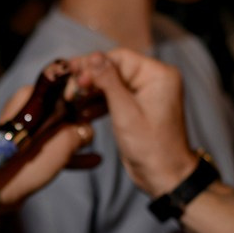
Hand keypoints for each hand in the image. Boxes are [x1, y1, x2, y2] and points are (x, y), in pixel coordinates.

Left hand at [0, 64, 98, 208]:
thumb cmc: (25, 164)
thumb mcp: (61, 144)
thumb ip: (80, 132)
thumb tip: (88, 131)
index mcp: (32, 97)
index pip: (65, 85)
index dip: (85, 94)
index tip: (101, 102)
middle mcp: (29, 108)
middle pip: (65, 108)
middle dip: (83, 119)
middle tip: (102, 126)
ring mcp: (28, 128)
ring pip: (61, 128)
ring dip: (79, 138)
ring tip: (95, 147)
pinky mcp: (28, 147)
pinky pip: (55, 145)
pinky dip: (71, 152)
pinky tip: (94, 160)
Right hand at [71, 49, 198, 196]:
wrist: (164, 176)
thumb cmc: (150, 146)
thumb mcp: (125, 112)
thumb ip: (108, 82)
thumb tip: (93, 56)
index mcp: (159, 75)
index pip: (120, 58)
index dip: (93, 64)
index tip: (72, 74)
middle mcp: (156, 78)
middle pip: (115, 68)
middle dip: (91, 78)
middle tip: (69, 88)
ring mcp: (148, 92)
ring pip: (113, 82)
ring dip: (93, 91)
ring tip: (72, 100)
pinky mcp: (140, 105)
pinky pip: (117, 95)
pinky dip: (101, 101)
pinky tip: (83, 110)